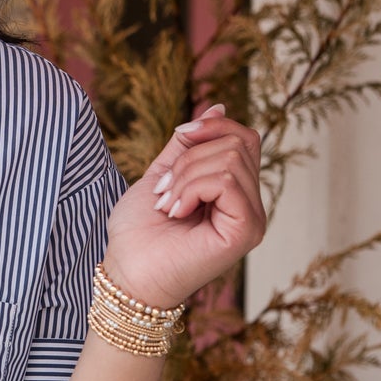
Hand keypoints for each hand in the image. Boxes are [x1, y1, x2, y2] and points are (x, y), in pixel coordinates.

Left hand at [101, 103, 266, 310]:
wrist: (127, 274)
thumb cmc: (139, 233)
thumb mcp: (162, 172)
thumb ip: (188, 143)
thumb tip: (219, 105)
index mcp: (234, 191)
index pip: (244, 137)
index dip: (211, 126)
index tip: (180, 135)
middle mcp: (250, 204)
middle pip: (237, 143)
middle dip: (189, 158)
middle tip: (164, 191)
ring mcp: (252, 219)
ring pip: (229, 159)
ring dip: (185, 176)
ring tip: (168, 205)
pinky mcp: (246, 231)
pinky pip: (226, 180)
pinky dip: (191, 188)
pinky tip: (177, 212)